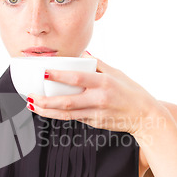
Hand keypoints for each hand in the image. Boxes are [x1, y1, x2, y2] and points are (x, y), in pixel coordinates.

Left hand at [27, 55, 158, 138]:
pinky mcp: (95, 123)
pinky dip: (58, 114)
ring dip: (47, 111)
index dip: (59, 76)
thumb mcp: (117, 73)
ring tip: (32, 105)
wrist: (146, 117)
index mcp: (104, 83)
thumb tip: (82, 53)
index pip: (77, 78)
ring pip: (66, 114)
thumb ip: (98, 63)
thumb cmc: (132, 92)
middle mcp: (98, 99)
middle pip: (67, 101)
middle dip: (45, 100)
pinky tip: (46, 110)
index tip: (44, 72)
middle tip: (30, 96)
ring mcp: (96, 114)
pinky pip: (74, 118)